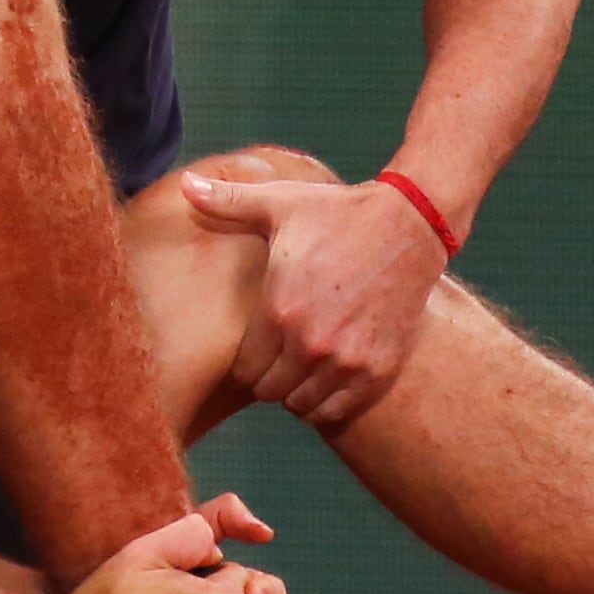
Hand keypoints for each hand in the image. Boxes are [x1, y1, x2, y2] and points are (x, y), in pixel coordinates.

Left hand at [188, 168, 451, 428]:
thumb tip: (184, 184)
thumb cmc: (338, 213)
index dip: (244, 364)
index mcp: (279, 309)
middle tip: (277, 359)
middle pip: (270, 392)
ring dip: (297, 391)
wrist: (409, 224)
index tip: (254, 350)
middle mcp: (310, 343)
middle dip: (268, 379)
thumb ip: (227, 201)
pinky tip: (327, 377)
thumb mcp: (279, 203)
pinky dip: (328, 402)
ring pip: (302, 405)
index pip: (245, 370)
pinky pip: (337, 410)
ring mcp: (347, 360)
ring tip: (301, 367)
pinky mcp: (378, 369)